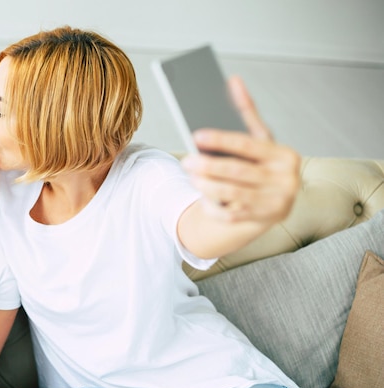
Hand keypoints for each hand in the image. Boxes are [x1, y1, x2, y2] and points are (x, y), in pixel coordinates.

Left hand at [181, 76, 300, 223]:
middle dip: (209, 166)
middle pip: (238, 171)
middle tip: (186, 160)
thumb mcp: (259, 140)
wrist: (271, 203)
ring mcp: (276, 204)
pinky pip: (232, 215)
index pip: (248, 144)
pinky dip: (215, 206)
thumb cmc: (260, 164)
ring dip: (208, 186)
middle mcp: (286, 180)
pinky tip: (201, 197)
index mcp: (285, 156)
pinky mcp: (263, 222)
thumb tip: (233, 80)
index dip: (221, 139)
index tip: (196, 135)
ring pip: (233, 194)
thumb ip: (247, 113)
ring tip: (190, 176)